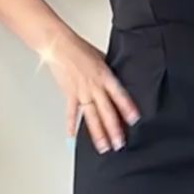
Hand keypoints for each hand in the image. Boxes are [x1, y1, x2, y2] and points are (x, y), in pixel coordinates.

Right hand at [43, 29, 139, 152]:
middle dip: (113, 129)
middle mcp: (94, 86)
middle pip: (106, 111)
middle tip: (119, 143)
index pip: (119, 94)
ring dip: (97, 133)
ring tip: (103, 147)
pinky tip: (73, 138)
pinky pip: (71, 113)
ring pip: (91, 116)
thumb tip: (117, 82)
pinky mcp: (69, 94)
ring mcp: (81, 92)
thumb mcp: (101, 58)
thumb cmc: (80, 49)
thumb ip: (110, 73)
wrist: (59, 46)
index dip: (127, 107)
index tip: (134, 119)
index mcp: (105, 76)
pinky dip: (71, 125)